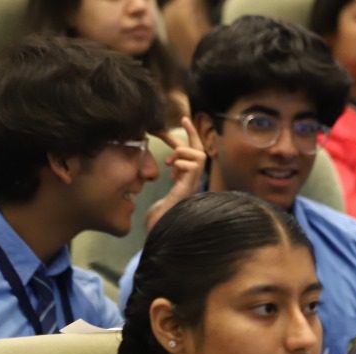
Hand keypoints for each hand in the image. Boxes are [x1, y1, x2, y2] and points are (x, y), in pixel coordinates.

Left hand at [144, 117, 206, 231]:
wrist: (160, 231)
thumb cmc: (158, 216)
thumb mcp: (156, 189)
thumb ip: (159, 176)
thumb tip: (155, 164)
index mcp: (186, 180)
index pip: (191, 154)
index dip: (187, 137)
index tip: (180, 122)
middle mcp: (193, 181)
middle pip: (200, 151)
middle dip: (192, 134)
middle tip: (182, 120)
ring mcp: (193, 185)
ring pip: (199, 156)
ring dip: (182, 153)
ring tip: (170, 162)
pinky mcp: (189, 189)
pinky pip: (193, 166)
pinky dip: (181, 163)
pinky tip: (172, 173)